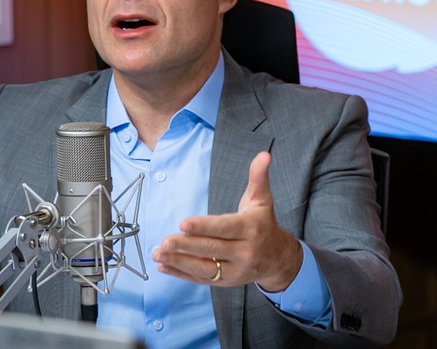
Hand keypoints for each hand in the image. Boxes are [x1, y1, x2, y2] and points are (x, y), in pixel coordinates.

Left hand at [153, 151, 302, 291]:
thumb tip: (263, 155)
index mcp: (251, 229)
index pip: (225, 228)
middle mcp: (244, 252)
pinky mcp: (226, 281)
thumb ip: (258, 177)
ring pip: (205, 268)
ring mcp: (235, 270)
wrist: (278, 259)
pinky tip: (164, 266)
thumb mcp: (262, 200)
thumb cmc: (264, 224)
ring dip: (179, 262)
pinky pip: (202, 279)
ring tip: (159, 254)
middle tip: (165, 241)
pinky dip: (181, 274)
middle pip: (212, 249)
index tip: (183, 223)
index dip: (203, 226)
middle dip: (186, 246)